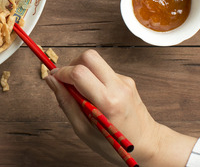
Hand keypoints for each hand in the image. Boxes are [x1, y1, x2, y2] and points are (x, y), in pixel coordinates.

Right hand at [46, 50, 194, 166]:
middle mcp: (118, 87)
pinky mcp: (127, 80)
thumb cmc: (115, 143)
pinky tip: (94, 96)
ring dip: (83, 72)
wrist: (148, 144)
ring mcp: (125, 81)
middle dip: (72, 65)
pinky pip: (104, 71)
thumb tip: (51, 81)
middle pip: (89, 56)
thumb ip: (66, 103)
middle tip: (67, 82)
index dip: (62, 73)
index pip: (79, 72)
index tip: (54, 79)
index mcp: (108, 102)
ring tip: (81, 94)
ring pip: (96, 62)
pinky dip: (93, 79)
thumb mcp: (84, 130)